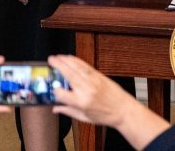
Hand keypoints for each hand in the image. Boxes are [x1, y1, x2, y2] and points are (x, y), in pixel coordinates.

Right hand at [49, 54, 170, 146]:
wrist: (123, 110)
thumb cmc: (105, 116)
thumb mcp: (84, 118)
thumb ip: (68, 112)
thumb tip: (55, 109)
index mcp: (81, 103)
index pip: (62, 94)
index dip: (55, 91)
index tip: (52, 89)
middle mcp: (86, 90)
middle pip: (69, 75)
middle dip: (58, 66)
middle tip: (50, 60)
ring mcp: (94, 81)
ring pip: (77, 68)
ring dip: (66, 60)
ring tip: (57, 56)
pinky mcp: (99, 76)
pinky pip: (85, 66)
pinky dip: (77, 61)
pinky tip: (70, 58)